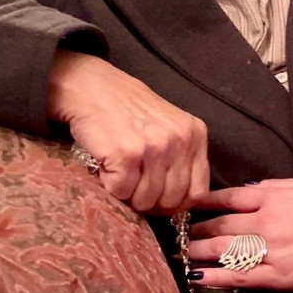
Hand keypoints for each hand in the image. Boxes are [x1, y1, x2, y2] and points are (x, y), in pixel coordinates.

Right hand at [47, 49, 209, 212]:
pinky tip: (107, 163)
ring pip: (146, 201)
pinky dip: (109, 185)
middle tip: (133, 183)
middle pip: (172, 201)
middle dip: (150, 201)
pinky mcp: (127, 154)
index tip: (158, 198)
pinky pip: (121, 192)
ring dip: (128, 194)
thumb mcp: (171, 127)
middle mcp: (180, 140)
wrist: (94, 88)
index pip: (198, 192)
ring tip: (120, 169)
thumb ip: (182, 158)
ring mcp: (155, 147)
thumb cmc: (130, 111)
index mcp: (196, 135)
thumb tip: (181, 203)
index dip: (176, 203)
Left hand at [187, 178, 292, 289]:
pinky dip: (214, 276)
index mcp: (273, 197)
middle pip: (222, 225)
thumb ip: (274, 185)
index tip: (190, 203)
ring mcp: (269, 250)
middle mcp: (265, 222)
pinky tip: (196, 277)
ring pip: (224, 250)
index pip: (230, 198)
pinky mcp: (276, 276)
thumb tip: (246, 189)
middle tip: (180, 231)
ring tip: (182, 252)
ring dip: (198, 250)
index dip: (206, 201)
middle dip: (197, 228)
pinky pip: (238, 276)